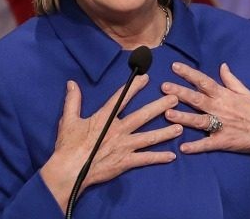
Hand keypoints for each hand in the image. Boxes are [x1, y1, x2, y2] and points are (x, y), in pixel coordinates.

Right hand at [41, 75, 181, 211]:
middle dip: (159, 107)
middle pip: (142, 116)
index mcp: (105, 118)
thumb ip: (73, 100)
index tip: (146, 78)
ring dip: (165, 132)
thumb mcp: (69, 120)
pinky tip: (171, 156)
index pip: (121, 98)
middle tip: (174, 99)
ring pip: (149, 137)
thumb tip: (72, 83)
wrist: (69, 171)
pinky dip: (158, 158)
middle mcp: (118, 130)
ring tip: (180, 127)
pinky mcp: (125, 162)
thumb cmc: (68, 145)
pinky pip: (145, 159)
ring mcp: (124, 147)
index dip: (134, 87)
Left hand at [161, 62, 249, 162]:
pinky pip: (208, 144)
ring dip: (183, 117)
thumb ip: (231, 80)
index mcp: (225, 95)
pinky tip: (183, 148)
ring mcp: (222, 125)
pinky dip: (196, 146)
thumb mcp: (246, 92)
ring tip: (167, 114)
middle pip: (197, 99)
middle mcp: (221, 108)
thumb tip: (222, 65)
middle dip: (179, 92)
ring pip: (199, 120)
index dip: (189, 73)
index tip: (174, 66)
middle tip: (163, 87)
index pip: (204, 81)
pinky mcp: (225, 141)